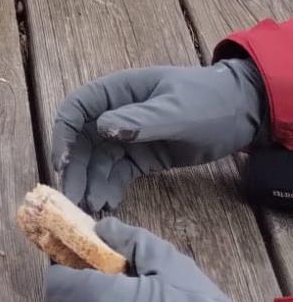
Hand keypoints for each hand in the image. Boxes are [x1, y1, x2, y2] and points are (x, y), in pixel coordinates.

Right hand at [53, 58, 267, 213]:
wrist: (240, 115)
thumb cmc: (208, 101)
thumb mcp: (177, 111)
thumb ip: (141, 119)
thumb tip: (102, 128)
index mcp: (118, 91)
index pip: (76, 108)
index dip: (63, 134)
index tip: (62, 164)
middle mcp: (116, 112)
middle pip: (82, 140)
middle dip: (74, 168)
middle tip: (73, 200)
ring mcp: (128, 136)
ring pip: (97, 161)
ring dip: (90, 183)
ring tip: (90, 210)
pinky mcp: (141, 157)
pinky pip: (116, 173)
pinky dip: (108, 188)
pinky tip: (107, 204)